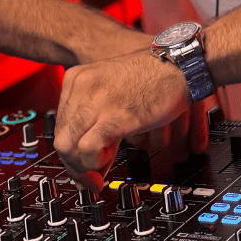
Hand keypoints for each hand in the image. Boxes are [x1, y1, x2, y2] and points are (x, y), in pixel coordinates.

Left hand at [54, 49, 208, 190]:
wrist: (180, 63)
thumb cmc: (155, 76)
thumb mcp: (116, 94)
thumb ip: (100, 122)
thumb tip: (94, 159)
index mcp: (78, 79)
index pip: (61, 124)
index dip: (72, 149)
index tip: (84, 164)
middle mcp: (82, 87)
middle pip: (60, 137)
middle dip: (73, 164)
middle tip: (91, 176)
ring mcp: (96, 101)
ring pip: (66, 146)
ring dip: (82, 167)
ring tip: (100, 171)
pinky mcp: (114, 116)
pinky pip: (87, 148)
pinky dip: (93, 163)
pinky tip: (108, 162)